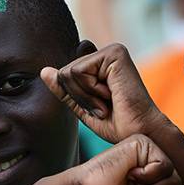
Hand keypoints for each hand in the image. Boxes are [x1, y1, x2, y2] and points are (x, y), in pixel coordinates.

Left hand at [41, 42, 168, 142]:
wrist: (139, 134)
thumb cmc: (117, 124)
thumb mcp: (82, 107)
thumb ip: (65, 89)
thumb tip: (44, 70)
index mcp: (101, 64)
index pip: (64, 75)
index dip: (76, 97)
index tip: (102, 107)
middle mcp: (107, 53)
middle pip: (64, 72)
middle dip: (79, 97)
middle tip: (104, 106)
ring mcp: (112, 51)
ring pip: (68, 72)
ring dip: (85, 97)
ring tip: (107, 103)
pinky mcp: (114, 53)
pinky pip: (78, 72)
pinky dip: (90, 92)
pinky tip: (110, 96)